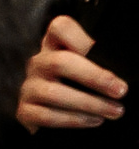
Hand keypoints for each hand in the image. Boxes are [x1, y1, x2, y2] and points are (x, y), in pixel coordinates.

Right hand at [19, 14, 124, 129]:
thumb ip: (102, 63)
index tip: (103, 52)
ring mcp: (29, 87)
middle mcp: (39, 63)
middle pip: (60, 62)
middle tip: (120, 91)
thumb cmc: (81, 89)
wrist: (57, 118)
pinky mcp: (25, 111)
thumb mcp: (91, 69)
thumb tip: (122, 75)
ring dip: (89, 104)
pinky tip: (94, 120)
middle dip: (94, 77)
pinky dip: (73, 120)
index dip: (78, 36)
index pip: (60, 27)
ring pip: (54, 93)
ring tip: (114, 111)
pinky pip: (47, 116)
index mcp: (56, 46)